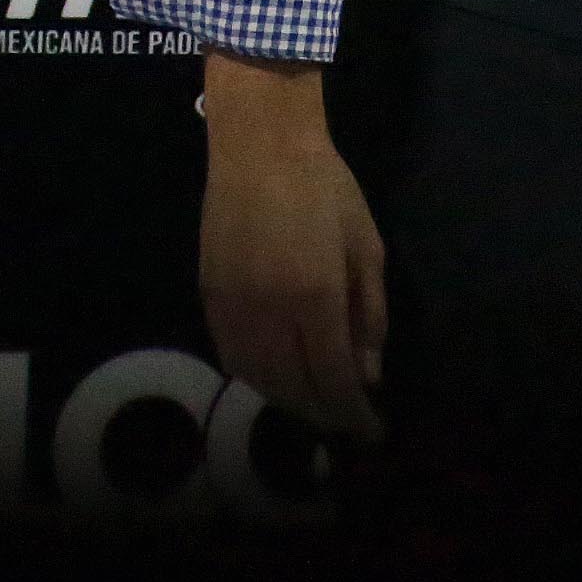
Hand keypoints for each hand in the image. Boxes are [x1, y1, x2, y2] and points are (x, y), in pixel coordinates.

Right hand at [199, 55, 387, 439]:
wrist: (259, 150)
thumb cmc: (327, 190)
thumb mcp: (366, 247)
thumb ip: (370, 314)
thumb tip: (369, 372)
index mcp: (314, 296)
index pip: (334, 377)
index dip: (353, 413)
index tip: (372, 431)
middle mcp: (268, 312)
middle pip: (293, 387)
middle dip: (323, 412)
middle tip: (348, 420)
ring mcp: (232, 308)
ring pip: (257, 379)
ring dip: (290, 399)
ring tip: (318, 402)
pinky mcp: (208, 300)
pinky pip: (232, 358)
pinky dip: (258, 377)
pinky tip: (279, 375)